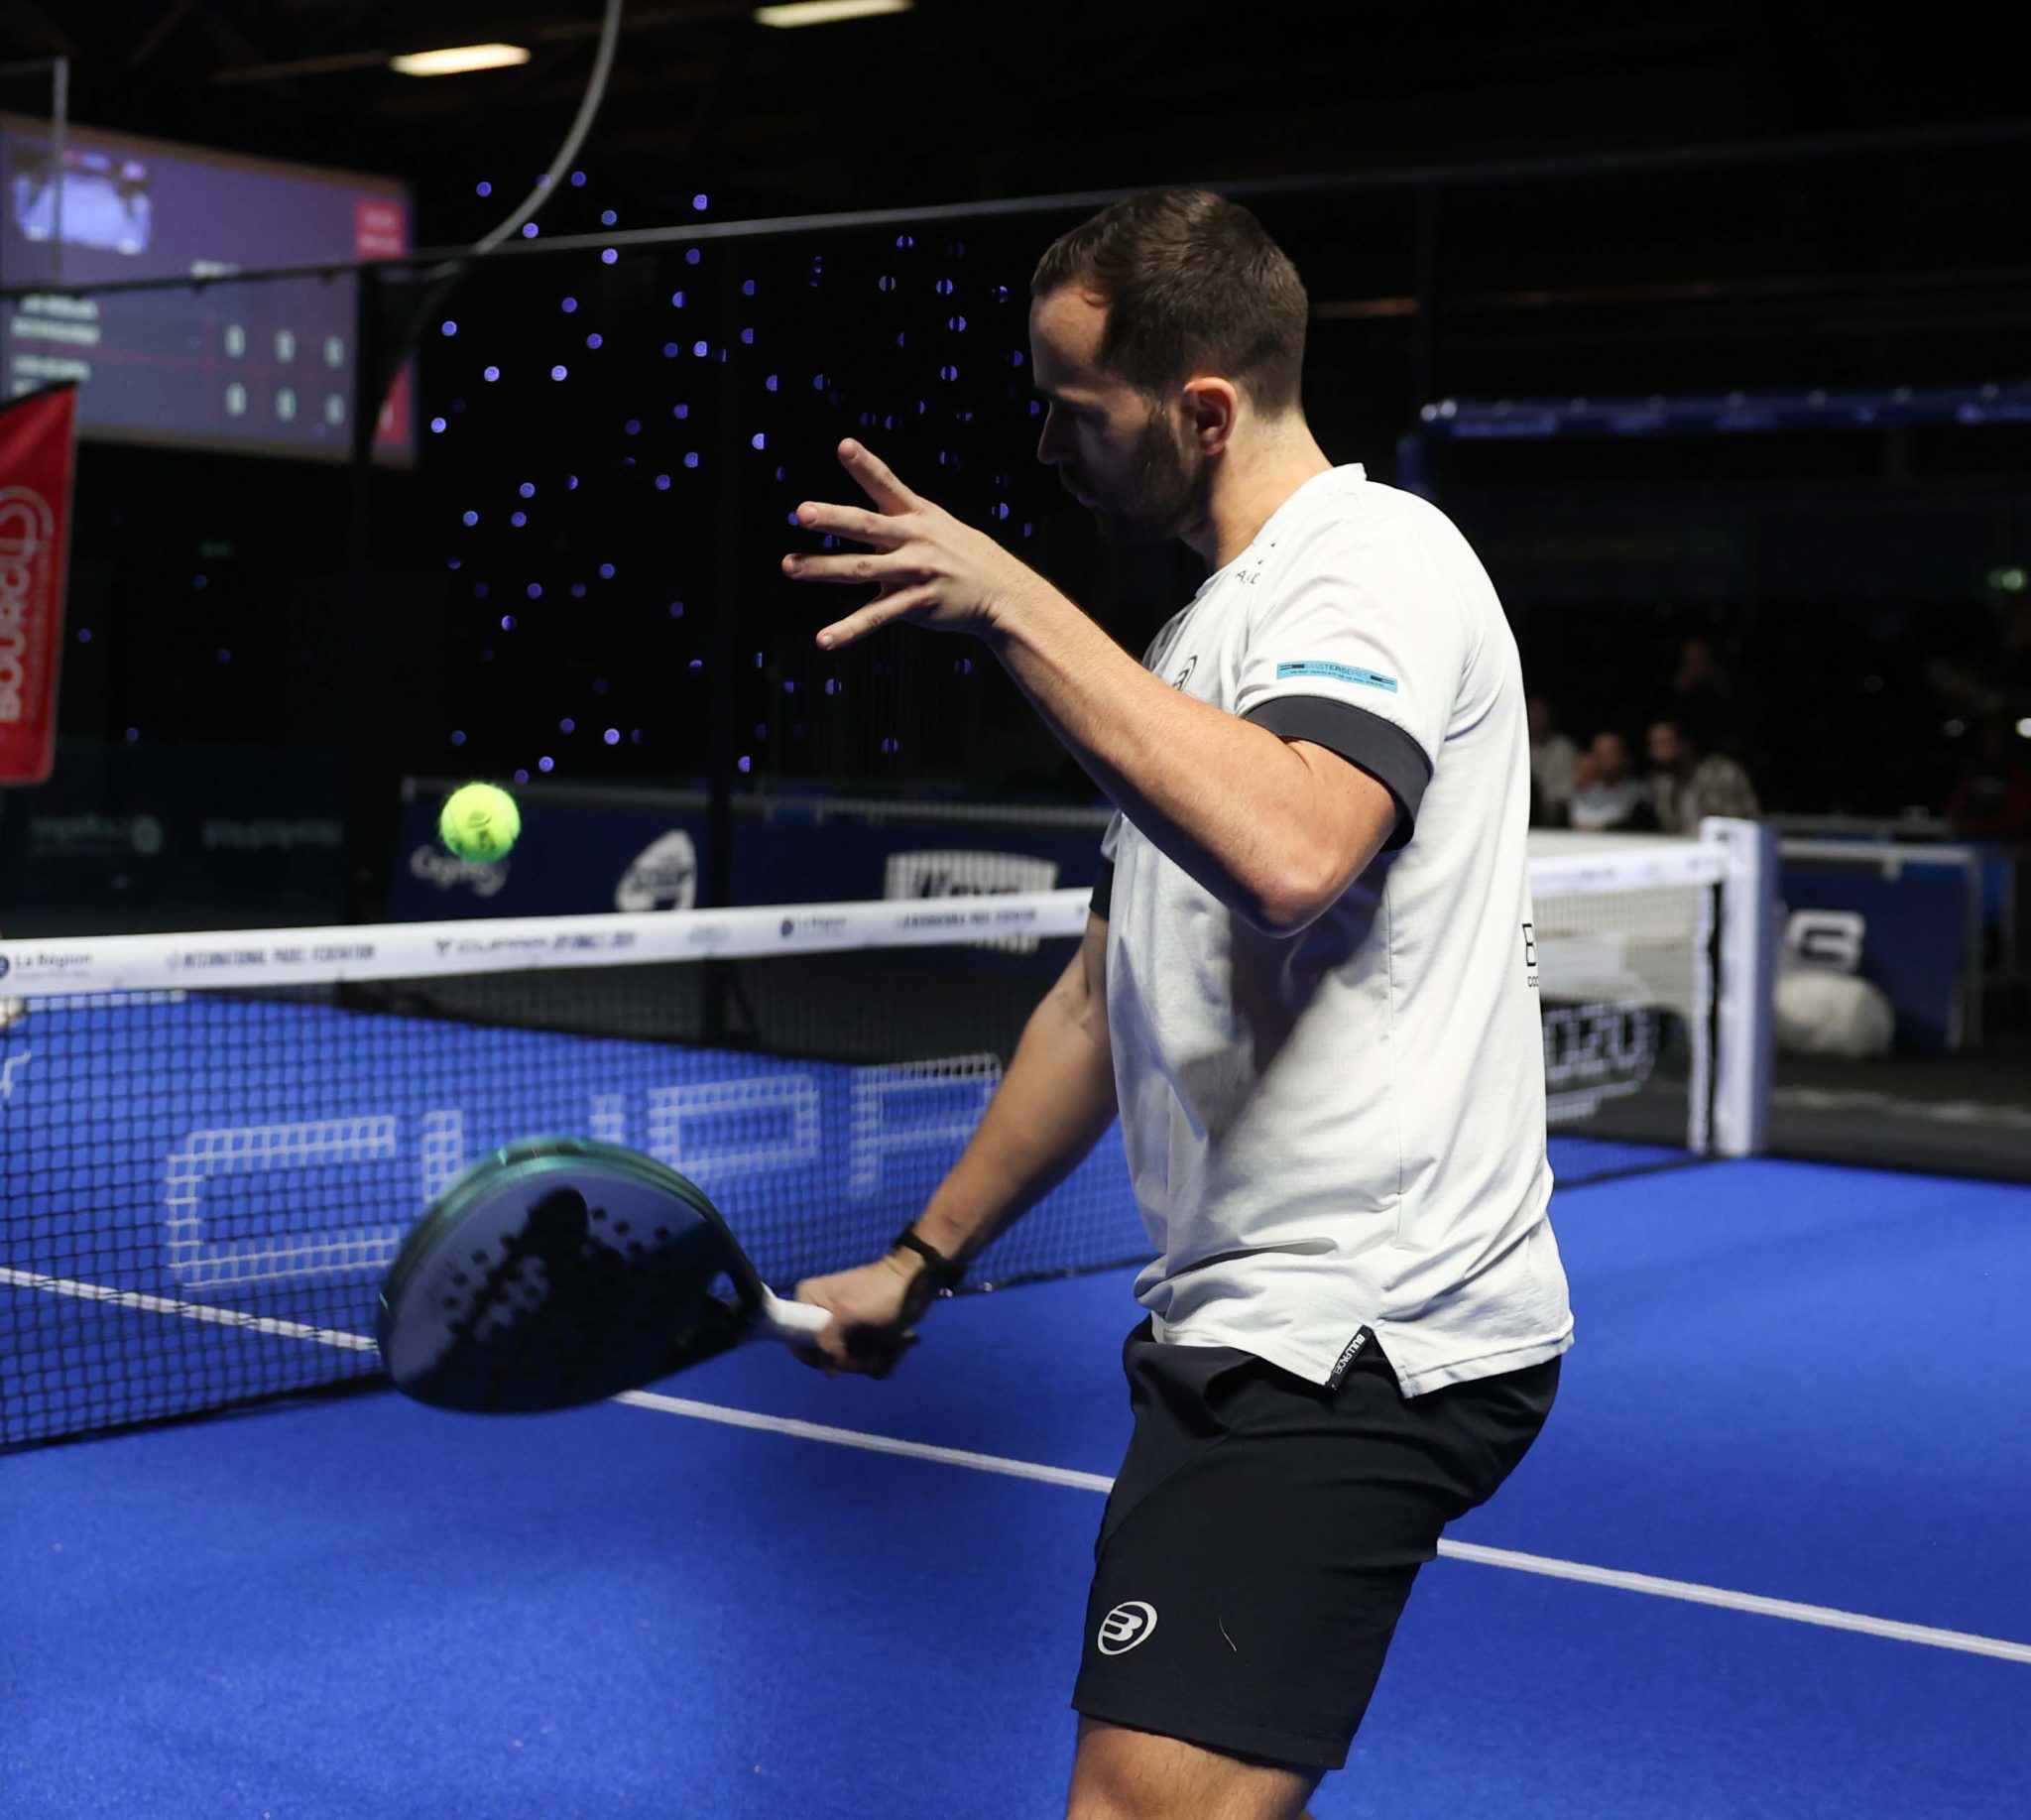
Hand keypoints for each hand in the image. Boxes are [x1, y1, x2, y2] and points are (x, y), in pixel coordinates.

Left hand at [780, 439, 1046, 650]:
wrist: (1000, 592)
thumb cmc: (958, 553)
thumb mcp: (933, 523)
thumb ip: (895, 514)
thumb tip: (853, 513)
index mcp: (916, 515)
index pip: (887, 485)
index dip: (866, 465)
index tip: (844, 446)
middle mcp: (914, 539)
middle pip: (867, 525)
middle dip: (833, 518)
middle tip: (802, 512)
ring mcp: (915, 572)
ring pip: (863, 569)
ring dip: (823, 567)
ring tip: (790, 565)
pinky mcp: (916, 603)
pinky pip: (876, 617)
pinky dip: (848, 630)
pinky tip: (823, 639)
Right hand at [791, 1248, 942, 1378]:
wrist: (914, 1283)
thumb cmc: (880, 1294)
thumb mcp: (848, 1314)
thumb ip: (827, 1340)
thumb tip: (829, 1368)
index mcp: (808, 1299)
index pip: (796, 1340)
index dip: (816, 1356)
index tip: (838, 1358)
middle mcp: (820, 1313)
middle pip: (823, 1356)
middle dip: (849, 1360)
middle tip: (868, 1351)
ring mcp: (841, 1326)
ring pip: (845, 1360)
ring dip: (867, 1360)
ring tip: (885, 1348)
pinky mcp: (860, 1334)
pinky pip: (862, 1358)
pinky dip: (878, 1358)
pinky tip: (891, 1348)